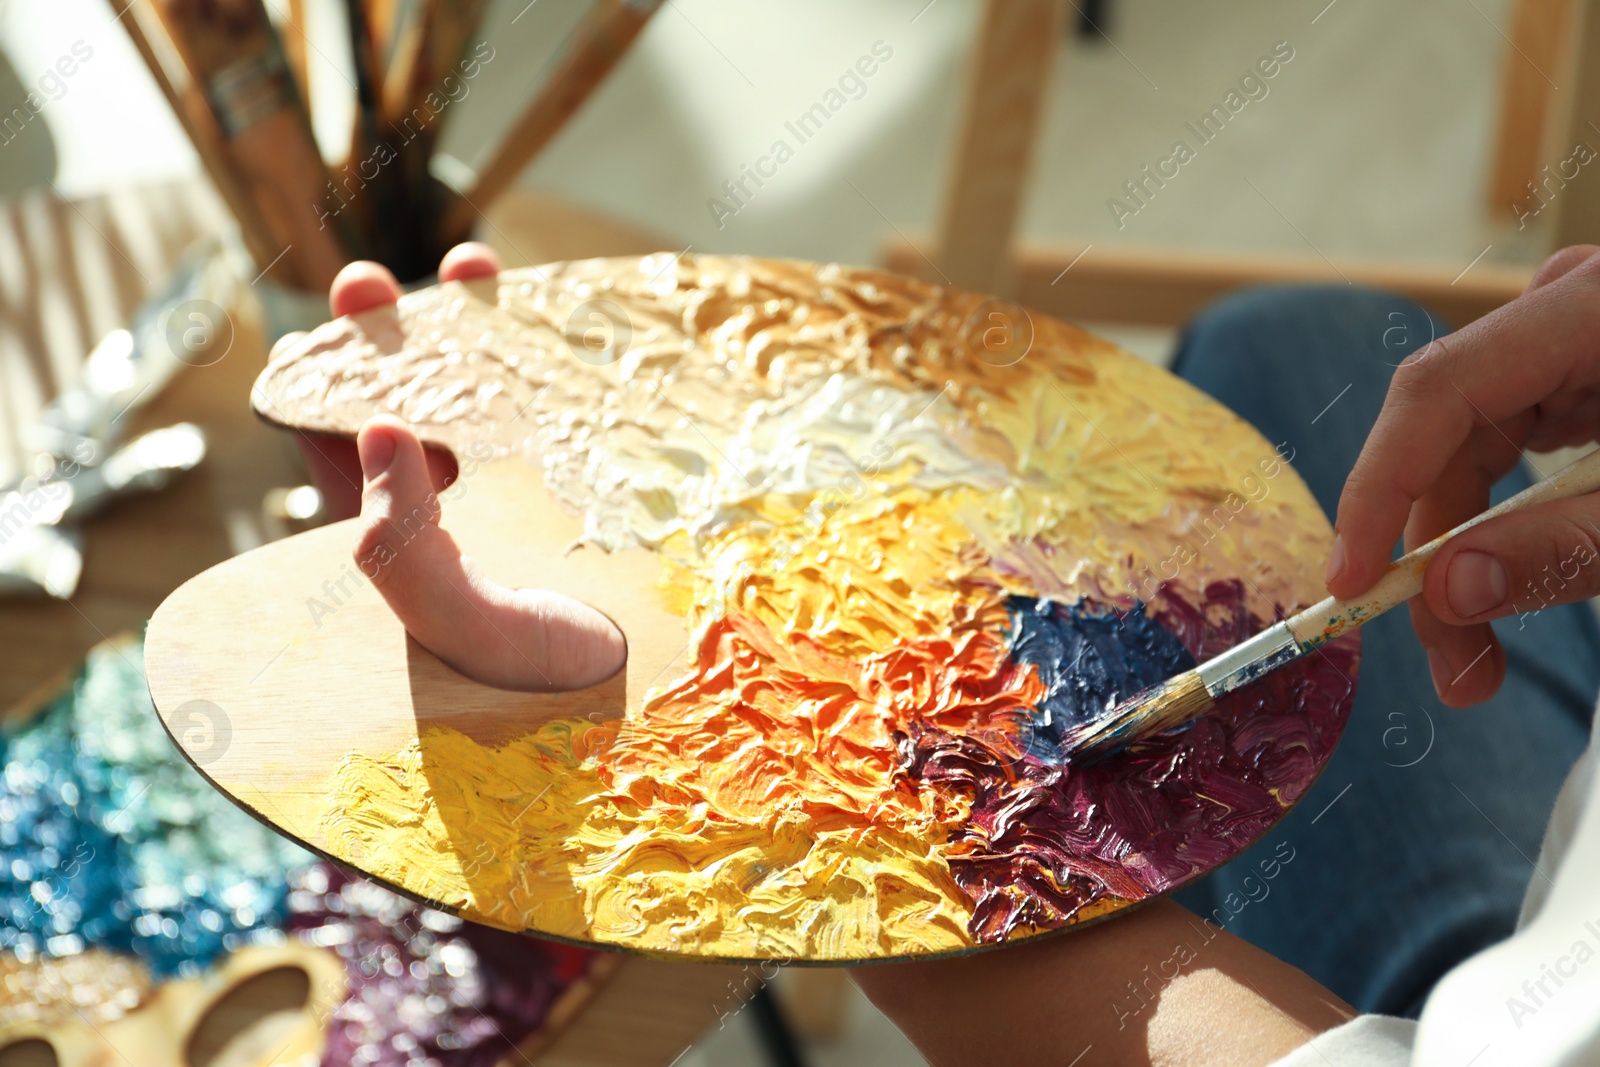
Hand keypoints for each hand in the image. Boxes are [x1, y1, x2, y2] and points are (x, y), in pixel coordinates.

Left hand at [273, 243, 626, 691]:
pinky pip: (561, 414)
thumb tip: (381, 427)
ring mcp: (526, 497)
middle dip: (389, 342)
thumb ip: (404, 548)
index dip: (320, 390)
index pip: (343, 456)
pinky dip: (555, 361)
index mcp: (405, 549)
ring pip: (486, 401)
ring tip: (470, 263)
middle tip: (374, 284)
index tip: (314, 335)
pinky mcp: (590, 488)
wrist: (653, 703)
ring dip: (474, 332)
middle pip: (409, 410)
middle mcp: (460, 518)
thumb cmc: (543, 684)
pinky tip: (561, 317)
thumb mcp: (457, 626)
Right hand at [1328, 245, 1599, 705]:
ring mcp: (1581, 336)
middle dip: (1440, 554)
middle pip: (1454, 435)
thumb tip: (1451, 591)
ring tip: (1481, 654)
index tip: (1353, 582)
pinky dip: (1509, 518)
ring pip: (1479, 450)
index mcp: (1597, 311)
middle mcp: (1572, 310)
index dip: (1379, 488)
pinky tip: (1515, 572)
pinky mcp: (1593, 372)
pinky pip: (1519, 446)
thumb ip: (1566, 548)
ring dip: (1470, 549)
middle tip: (1453, 667)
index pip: (1439, 391)